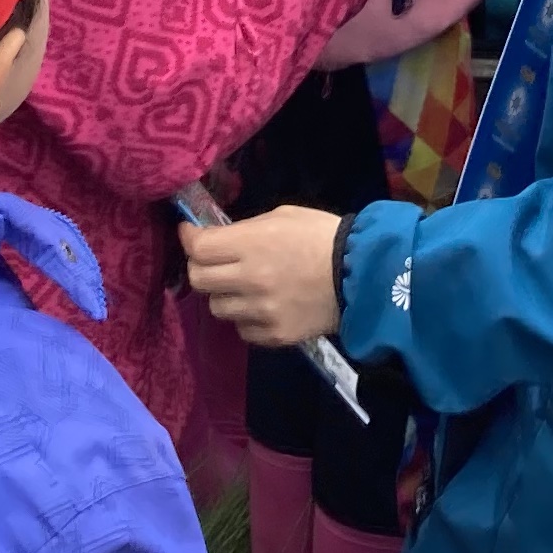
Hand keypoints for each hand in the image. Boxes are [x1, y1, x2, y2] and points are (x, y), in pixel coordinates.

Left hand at [181, 204, 346, 348]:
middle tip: (213, 261)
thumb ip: (245, 230)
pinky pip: (242, 329)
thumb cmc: (322, 236)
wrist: (363, 276)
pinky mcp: (274, 335)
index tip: (191, 234)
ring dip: (225, 295)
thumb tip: (217, 238)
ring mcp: (261, 312)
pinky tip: (264, 306)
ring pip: (217, 308)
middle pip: (199, 280)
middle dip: (201, 267)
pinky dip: (247, 318)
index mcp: (252, 244)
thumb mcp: (282, 216)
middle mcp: (250, 280)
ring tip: (244, 286)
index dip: (190, 239)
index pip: (199, 248)